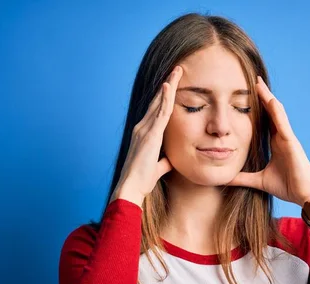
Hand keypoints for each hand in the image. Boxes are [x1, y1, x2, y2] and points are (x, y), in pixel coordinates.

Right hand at [111, 65, 182, 205]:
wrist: (131, 186)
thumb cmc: (142, 180)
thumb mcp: (158, 167)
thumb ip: (164, 161)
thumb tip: (171, 160)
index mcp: (144, 134)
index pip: (156, 111)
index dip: (164, 97)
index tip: (172, 84)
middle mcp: (142, 127)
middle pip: (157, 101)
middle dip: (167, 85)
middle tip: (177, 70)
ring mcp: (145, 129)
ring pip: (159, 102)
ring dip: (169, 85)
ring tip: (178, 70)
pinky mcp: (150, 134)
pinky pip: (160, 112)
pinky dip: (165, 98)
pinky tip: (169, 85)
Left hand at [227, 76, 309, 205]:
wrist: (304, 196)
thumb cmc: (287, 186)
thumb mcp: (258, 181)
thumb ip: (242, 178)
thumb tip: (225, 179)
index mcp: (275, 143)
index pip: (264, 120)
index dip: (257, 107)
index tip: (246, 95)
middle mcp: (282, 137)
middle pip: (270, 112)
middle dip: (262, 96)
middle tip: (252, 80)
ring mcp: (288, 138)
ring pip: (277, 113)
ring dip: (268, 97)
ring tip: (259, 83)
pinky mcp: (292, 142)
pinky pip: (283, 123)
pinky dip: (276, 111)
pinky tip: (270, 100)